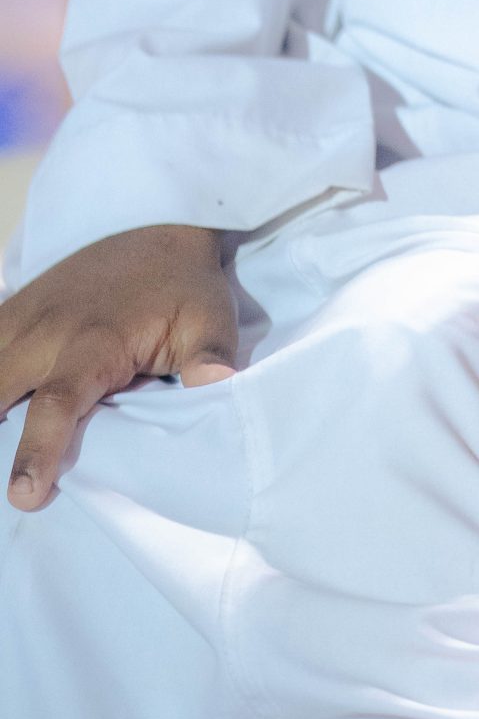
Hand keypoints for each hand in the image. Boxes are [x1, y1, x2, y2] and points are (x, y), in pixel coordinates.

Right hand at [0, 224, 237, 508]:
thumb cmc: (184, 286)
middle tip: (11, 484)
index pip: (57, 402)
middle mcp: (48, 329)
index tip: (24, 493)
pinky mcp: (15, 307)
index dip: (37, 449)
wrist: (161, 225)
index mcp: (96, 340)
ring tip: (1, 442)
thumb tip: (217, 384)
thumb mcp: (209, 318)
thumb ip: (210, 356)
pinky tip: (2, 401)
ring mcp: (25, 315)